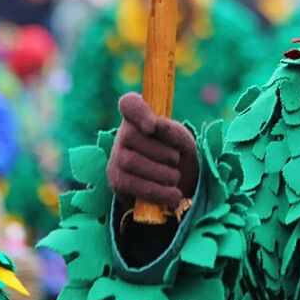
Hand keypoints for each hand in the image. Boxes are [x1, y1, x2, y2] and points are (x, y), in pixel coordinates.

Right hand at [107, 93, 197, 209]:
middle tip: (176, 160)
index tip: (152, 126)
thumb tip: (157, 125)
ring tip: (175, 178)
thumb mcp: (182, 141)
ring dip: (160, 173)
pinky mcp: (117, 181)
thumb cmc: (175, 154)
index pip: (129, 103)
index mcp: (140, 117)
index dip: (138, 111)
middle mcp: (123, 134)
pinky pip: (132, 185)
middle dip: (159, 151)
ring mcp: (116, 158)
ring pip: (131, 161)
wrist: (173, 186)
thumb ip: (173, 131)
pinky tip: (173, 195)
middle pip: (130, 136)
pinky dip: (157, 191)